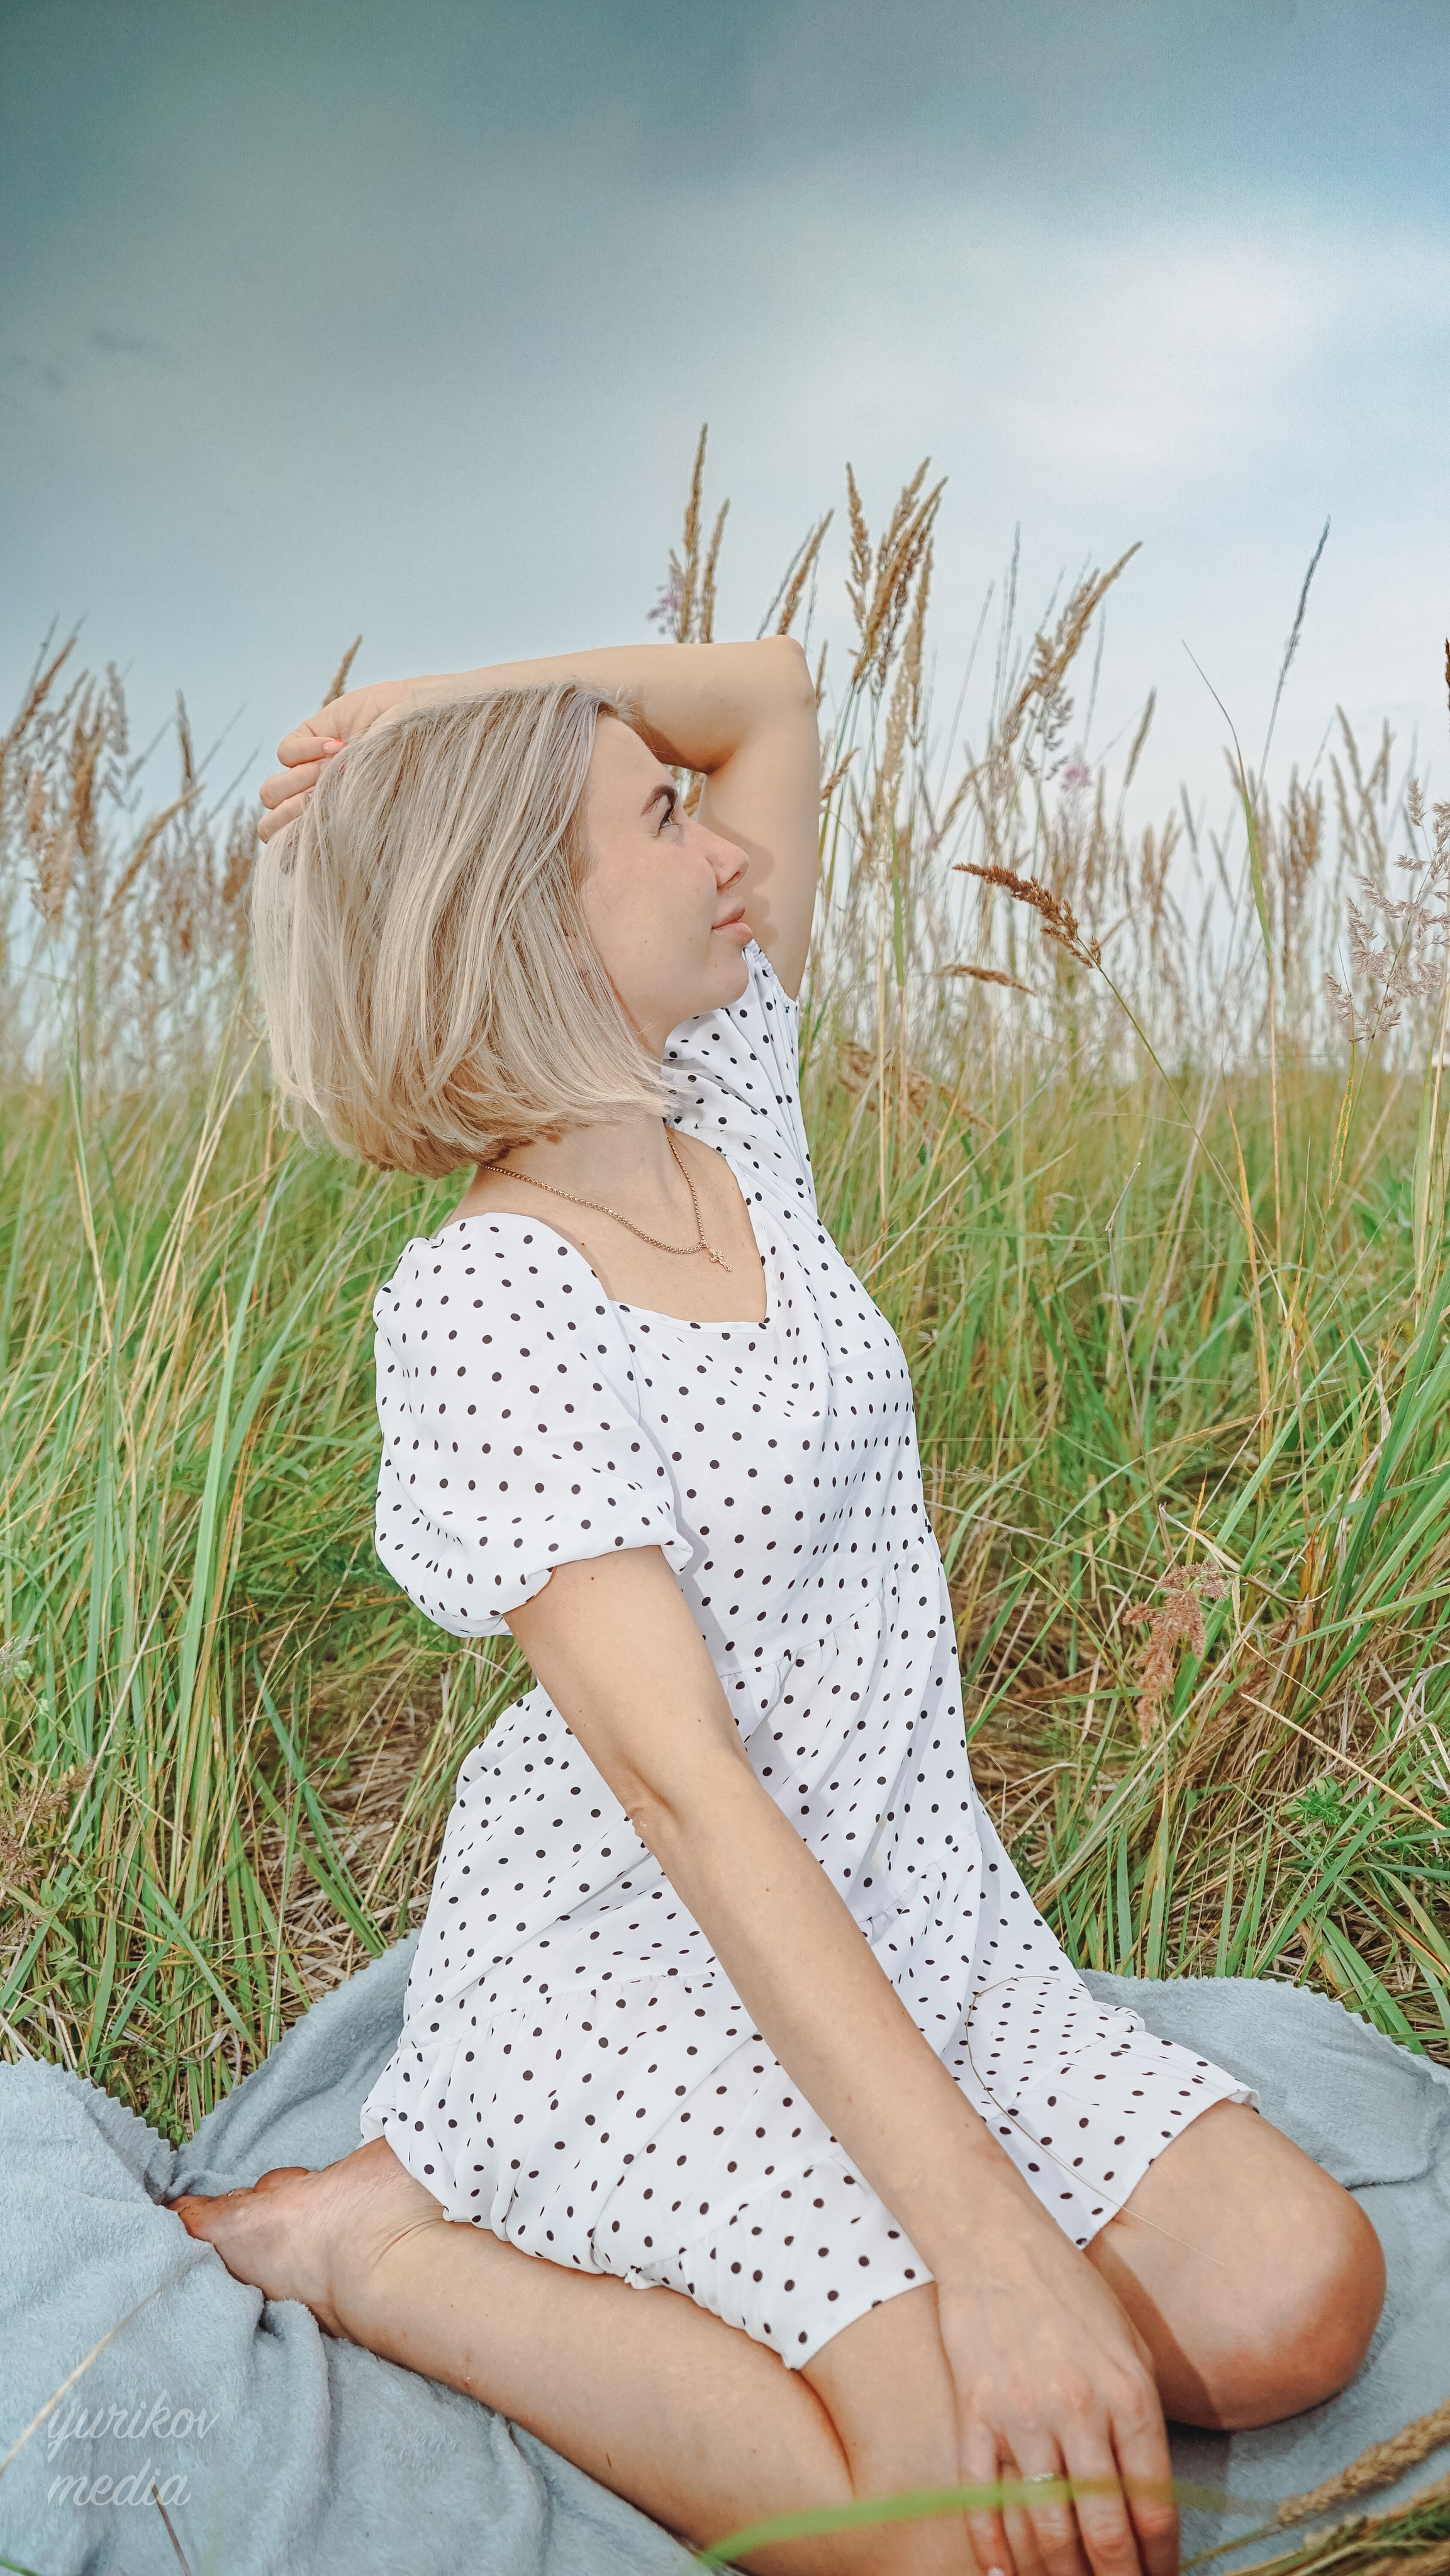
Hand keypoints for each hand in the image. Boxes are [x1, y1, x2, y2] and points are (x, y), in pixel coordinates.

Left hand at [258, 676, 413, 840]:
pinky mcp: (306, 739)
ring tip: (335, 768)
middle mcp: (315, 805)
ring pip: (270, 791)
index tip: (318, 831)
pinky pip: (284, 753)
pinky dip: (307, 750)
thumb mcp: (373, 811)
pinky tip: (340, 744)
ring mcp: (307, 772)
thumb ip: (335, 832)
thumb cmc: (407, 777)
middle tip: (319, 798)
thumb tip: (294, 844)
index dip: (292, 846)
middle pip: (269, 825)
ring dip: (297, 782)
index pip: (288, 854)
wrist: (422, 726)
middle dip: (289, 814)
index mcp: (329, 831)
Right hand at [936, 2226, 1176, 2575]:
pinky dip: (992, 2549)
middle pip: (1103, 2532)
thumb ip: (1143, 2422)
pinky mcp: (975, 2413)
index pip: (1153, 2507)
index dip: (1160, 2560)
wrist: (997, 2241)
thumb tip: (1149, 2503)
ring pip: (1044, 2529)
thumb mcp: (1131, 2347)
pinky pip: (981, 2499)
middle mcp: (1078, 2412)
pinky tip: (1004, 2574)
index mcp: (1128, 2395)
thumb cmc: (1073, 2292)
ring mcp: (1021, 2416)